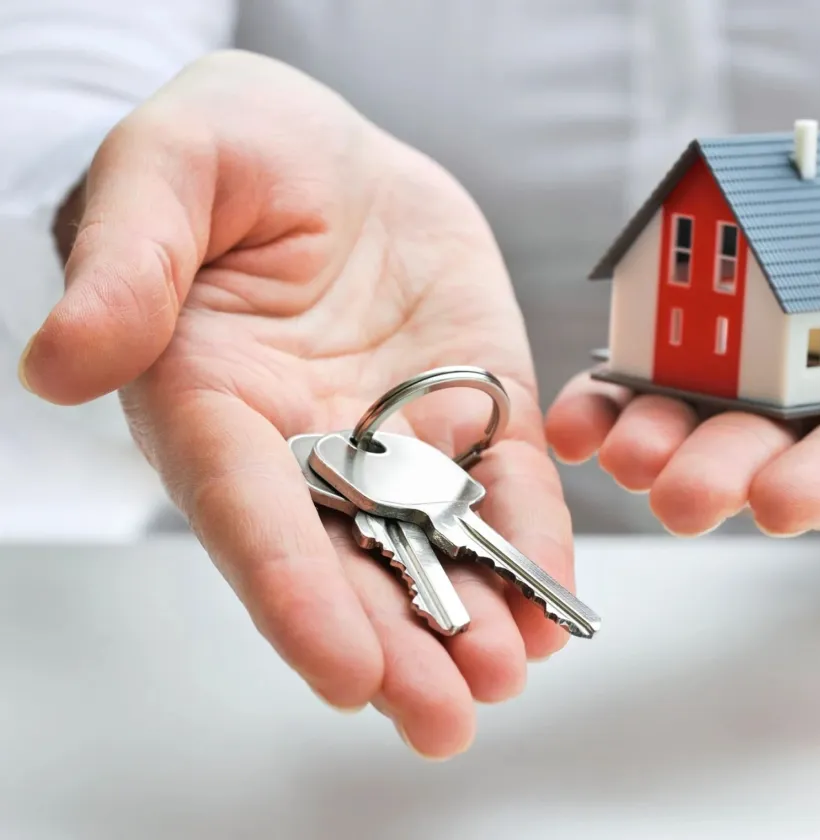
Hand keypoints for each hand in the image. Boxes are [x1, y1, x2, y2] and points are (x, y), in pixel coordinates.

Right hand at [19, 50, 572, 757]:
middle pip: (346, 561)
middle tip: (442, 716)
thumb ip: (125, 263)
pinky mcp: (472, 406)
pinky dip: (529, 541)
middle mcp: (305, 444)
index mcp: (213, 403)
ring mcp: (396, 434)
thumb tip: (64, 362)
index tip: (342, 667)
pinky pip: (504, 484)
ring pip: (430, 544)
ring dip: (471, 617)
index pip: (251, 513)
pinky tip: (553, 603)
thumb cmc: (229, 150)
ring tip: (509, 676)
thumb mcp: (163, 173)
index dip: (293, 591)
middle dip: (395, 642)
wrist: (327, 149)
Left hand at [546, 286, 819, 538]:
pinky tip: (578, 421)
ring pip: (702, 433)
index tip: (786, 501)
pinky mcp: (720, 377)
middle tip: (680, 495)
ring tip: (618, 450)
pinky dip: (613, 405)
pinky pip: (658, 393)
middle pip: (768, 460)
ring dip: (655, 445)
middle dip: (722, 476)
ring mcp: (766, 410)